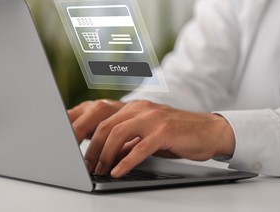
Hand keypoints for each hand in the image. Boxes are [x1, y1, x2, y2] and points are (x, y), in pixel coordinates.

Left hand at [69, 100, 234, 177]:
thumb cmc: (176, 134)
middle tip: (85, 165)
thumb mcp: (146, 134)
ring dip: (105, 155)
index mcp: (133, 107)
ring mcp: (152, 118)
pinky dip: (126, 162)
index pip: (100, 115)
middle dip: (91, 147)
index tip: (71, 145)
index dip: (82, 129)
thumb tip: (104, 155)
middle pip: (105, 125)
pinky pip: (139, 148)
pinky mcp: (165, 131)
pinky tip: (117, 172)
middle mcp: (140, 108)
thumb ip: (126, 141)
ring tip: (99, 169)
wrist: (208, 130)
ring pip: (118, 134)